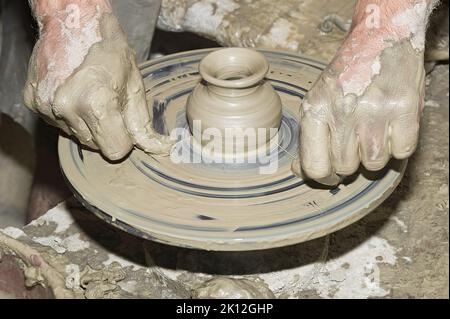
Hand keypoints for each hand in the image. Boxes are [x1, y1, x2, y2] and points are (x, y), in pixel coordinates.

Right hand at [24, 9, 171, 159]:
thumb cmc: (110, 53)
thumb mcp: (135, 86)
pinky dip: (69, 115)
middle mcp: (67, 107)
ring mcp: (46, 106)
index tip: (123, 120)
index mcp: (96, 102)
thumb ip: (143, 123)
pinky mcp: (33, 103)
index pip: (116, 151)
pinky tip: (74, 93)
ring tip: (90, 96)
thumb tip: (162, 149)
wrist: (73, 24)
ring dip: (87, 123)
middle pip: (96, 146)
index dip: (124, 138)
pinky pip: (59, 125)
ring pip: (77, 137)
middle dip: (106, 131)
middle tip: (107, 103)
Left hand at [293, 27, 424, 183]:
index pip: (315, 167)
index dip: (323, 177)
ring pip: (373, 164)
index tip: (330, 174)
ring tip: (372, 130)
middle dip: (350, 162)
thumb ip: (309, 137)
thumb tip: (299, 171)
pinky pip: (401, 152)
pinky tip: (391, 126)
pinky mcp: (404, 108)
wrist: (379, 39)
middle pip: (345, 168)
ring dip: (373, 154)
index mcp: (315, 110)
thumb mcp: (317, 100)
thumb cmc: (345, 76)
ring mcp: (375, 111)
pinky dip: (398, 145)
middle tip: (354, 141)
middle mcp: (343, 112)